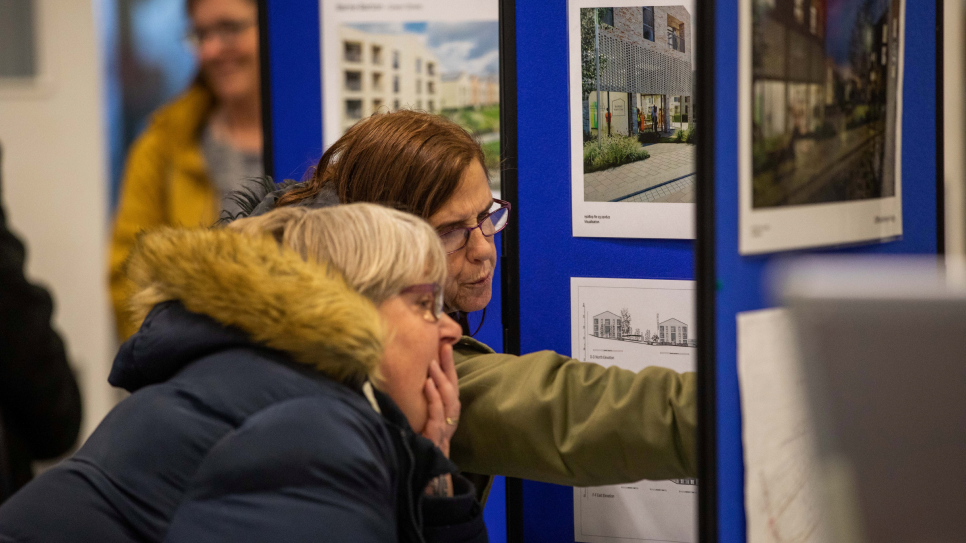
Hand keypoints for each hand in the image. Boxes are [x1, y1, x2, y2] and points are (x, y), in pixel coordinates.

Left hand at [421, 343, 459, 457]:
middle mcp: (450, 415)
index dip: (449, 364)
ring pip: (448, 397)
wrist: (427, 469)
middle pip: (453, 385)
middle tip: (443, 347)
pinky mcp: (437, 432)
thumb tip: (413, 380)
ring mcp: (446, 424)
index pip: (451, 382)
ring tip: (432, 363)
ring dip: (440, 378)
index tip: (446, 345)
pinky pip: (437, 411)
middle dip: (448, 365)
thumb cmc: (424, 442)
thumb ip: (424, 401)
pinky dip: (433, 397)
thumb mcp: (424, 417)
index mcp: (448, 410)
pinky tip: (427, 384)